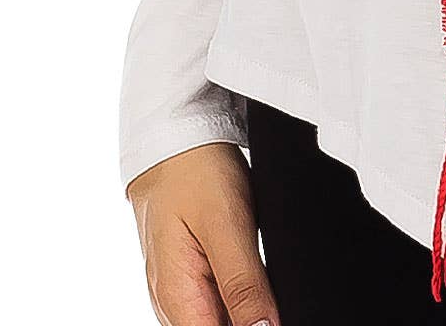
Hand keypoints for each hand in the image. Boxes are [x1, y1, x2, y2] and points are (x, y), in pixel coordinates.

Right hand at [126, 142, 278, 325]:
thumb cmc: (194, 173)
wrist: (175, 138)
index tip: (274, 313)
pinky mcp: (188, 273)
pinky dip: (236, 296)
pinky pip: (214, 301)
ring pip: (216, 318)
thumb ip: (243, 285)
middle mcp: (171, 302)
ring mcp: (178, 288)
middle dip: (250, 319)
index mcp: (177, 298)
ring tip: (260, 272)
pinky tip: (254, 275)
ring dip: (244, 308)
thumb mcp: (225, 225)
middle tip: (267, 284)